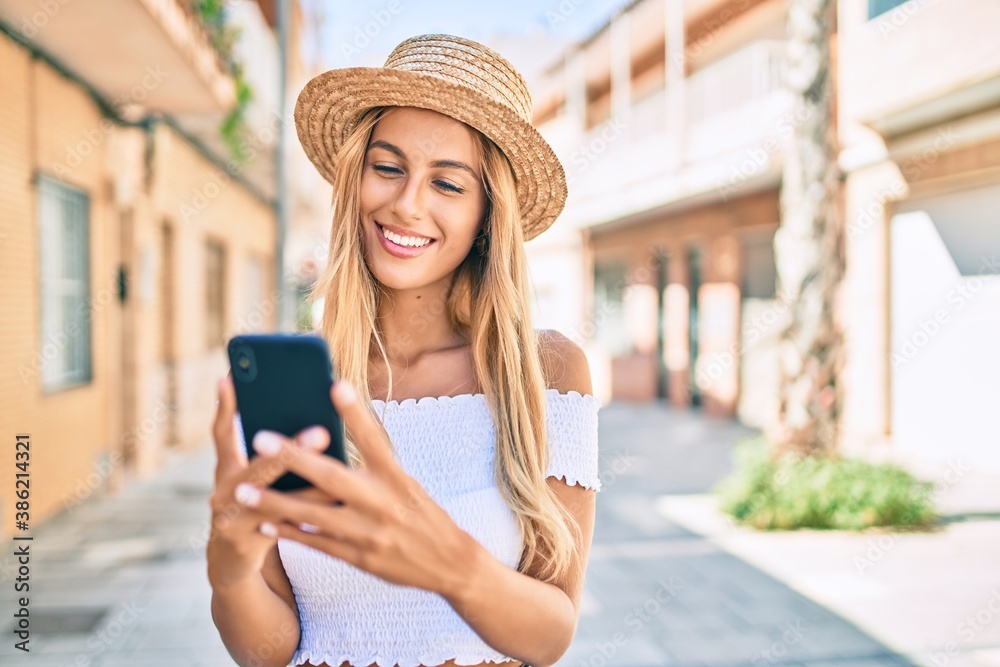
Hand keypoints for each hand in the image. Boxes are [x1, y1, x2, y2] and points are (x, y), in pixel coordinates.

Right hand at [205, 375, 332, 588]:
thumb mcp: (250, 478)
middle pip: (256, 468)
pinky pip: (286, 527)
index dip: (225, 406)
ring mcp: (231, 521)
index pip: (222, 433)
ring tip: (340, 472)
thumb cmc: (250, 504)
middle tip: (322, 432)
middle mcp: (222, 493)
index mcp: (225, 471)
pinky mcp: (246, 544)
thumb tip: (312, 421)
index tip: (230, 378)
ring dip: (310, 485)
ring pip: (274, 500)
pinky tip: (338, 504)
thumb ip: (269, 454)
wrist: (231, 559)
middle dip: (290, 450)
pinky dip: (312, 515)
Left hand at [230, 380, 481, 595]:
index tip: (335, 384)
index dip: (355, 412)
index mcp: (397, 478)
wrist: (450, 563)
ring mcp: (369, 533)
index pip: (374, 439)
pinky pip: (318, 544)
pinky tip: (266, 523)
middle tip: (259, 438)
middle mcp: (382, 502)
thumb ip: (374, 467)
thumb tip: (332, 444)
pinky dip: (291, 533)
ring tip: (242, 492)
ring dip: (275, 502)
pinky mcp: (361, 558)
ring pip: (314, 515)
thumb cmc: (422, 513)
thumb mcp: (406, 483)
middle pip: (333, 476)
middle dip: (293, 458)